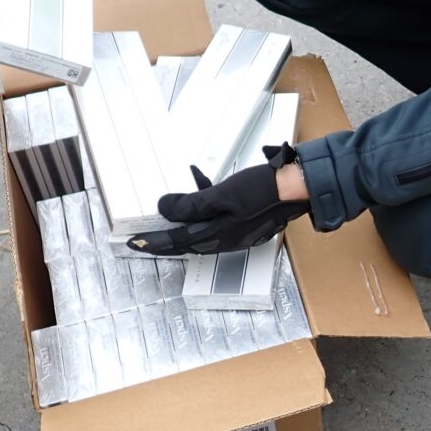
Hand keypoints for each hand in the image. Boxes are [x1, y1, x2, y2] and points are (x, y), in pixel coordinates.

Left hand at [127, 143, 309, 255]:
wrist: (296, 189)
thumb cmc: (263, 191)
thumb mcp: (222, 194)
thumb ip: (192, 204)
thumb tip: (165, 209)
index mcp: (218, 236)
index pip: (177, 242)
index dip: (153, 242)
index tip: (134, 243)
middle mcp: (227, 240)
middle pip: (188, 241)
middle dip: (167, 237)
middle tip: (147, 235)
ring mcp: (239, 234)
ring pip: (203, 230)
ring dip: (189, 218)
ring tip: (181, 198)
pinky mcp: (247, 224)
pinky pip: (218, 221)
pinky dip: (208, 209)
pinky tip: (210, 188)